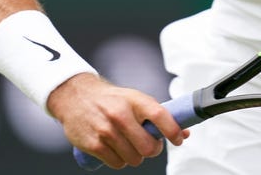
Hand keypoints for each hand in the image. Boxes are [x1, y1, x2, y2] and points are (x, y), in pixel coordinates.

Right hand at [47, 73, 187, 168]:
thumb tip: (184, 133)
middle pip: (148, 147)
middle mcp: (121, 114)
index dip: (173, 131)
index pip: (160, 115)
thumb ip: (158, 115)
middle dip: (152, 150)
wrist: (76, 96)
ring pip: (134, 159)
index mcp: (135, 100)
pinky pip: (117, 164)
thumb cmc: (110, 99)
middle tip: (148, 145)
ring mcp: (106, 130)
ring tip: (128, 144)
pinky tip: (116, 149)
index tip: (178, 139)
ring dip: (135, 156)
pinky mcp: (94, 144)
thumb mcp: (135, 99)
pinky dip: (120, 160)